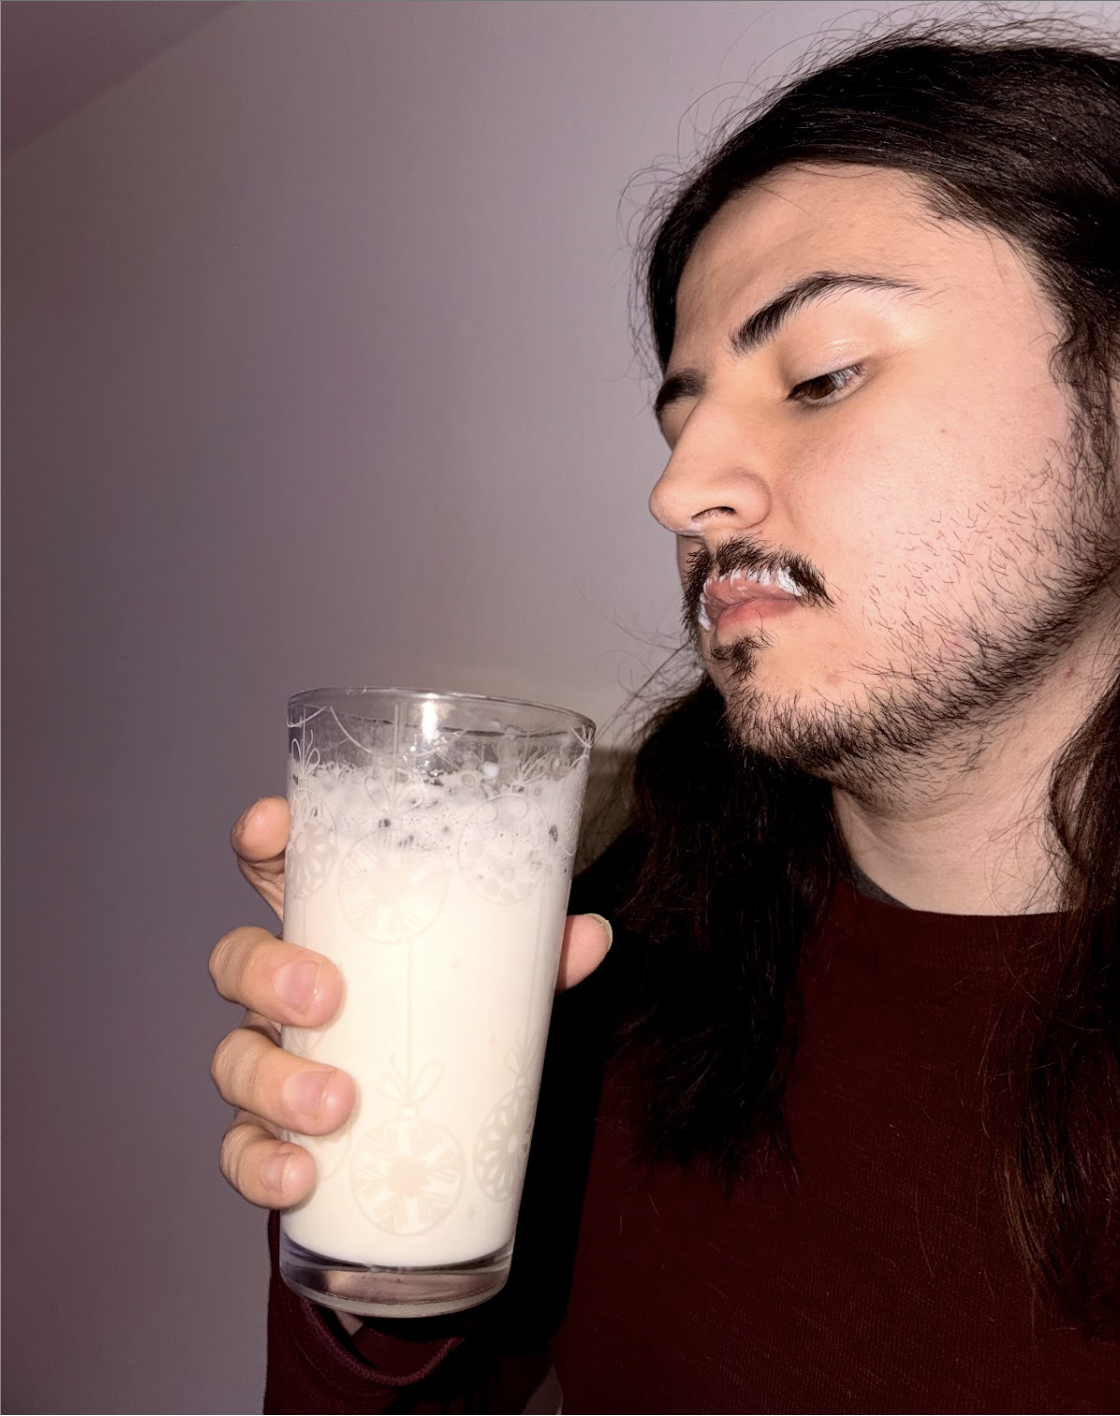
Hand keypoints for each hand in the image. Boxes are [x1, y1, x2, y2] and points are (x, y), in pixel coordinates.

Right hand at [209, 796, 612, 1209]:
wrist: (434, 1124)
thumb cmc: (449, 1016)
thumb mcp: (492, 979)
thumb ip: (536, 954)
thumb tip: (592, 935)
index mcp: (330, 928)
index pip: (274, 866)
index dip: (262, 838)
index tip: (274, 826)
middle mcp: (284, 988)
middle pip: (238, 960)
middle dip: (269, 972)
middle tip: (326, 996)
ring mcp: (270, 1061)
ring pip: (232, 1059)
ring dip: (273, 1081)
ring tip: (336, 1105)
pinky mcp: (270, 1135)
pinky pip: (239, 1150)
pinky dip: (258, 1165)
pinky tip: (300, 1176)